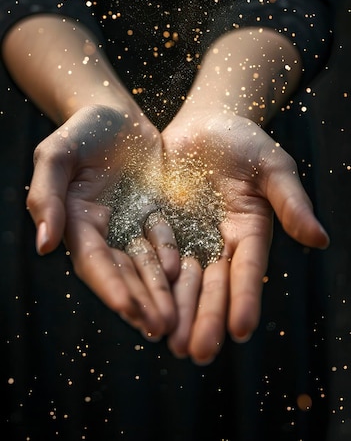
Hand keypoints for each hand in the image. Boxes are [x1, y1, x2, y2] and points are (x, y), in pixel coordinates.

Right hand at [27, 105, 179, 338]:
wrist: (118, 116)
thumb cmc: (82, 130)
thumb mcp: (57, 153)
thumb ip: (47, 195)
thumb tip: (43, 245)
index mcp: (77, 223)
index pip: (94, 262)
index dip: (110, 286)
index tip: (128, 309)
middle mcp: (105, 234)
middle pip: (124, 273)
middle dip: (141, 301)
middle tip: (161, 327)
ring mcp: (132, 228)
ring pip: (148, 266)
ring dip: (162, 293)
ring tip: (179, 319)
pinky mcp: (157, 218)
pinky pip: (169, 244)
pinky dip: (178, 263)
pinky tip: (194, 281)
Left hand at [162, 112, 328, 362]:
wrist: (203, 124)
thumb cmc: (243, 141)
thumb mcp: (271, 166)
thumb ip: (290, 201)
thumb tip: (320, 240)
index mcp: (249, 232)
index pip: (247, 269)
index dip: (245, 298)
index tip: (241, 329)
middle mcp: (218, 243)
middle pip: (213, 286)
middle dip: (206, 318)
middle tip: (197, 352)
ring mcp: (188, 238)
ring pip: (183, 282)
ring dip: (178, 313)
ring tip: (170, 343)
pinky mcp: (158, 229)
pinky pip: (152, 258)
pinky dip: (149, 283)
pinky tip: (141, 308)